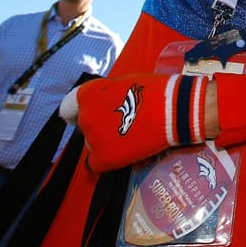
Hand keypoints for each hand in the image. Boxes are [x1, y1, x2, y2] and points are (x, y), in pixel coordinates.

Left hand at [61, 72, 210, 172]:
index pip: (69, 108)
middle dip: (98, 125)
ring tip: (128, 137)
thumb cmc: (154, 91)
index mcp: (88, 95)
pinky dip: (107, 160)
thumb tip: (102, 104)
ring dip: (104, 142)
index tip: (91, 116)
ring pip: (92, 144)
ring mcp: (93, 140)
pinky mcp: (105, 158)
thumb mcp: (124, 82)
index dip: (80, 112)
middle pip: (83, 126)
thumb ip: (106, 94)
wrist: (176, 110)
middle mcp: (85, 117)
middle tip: (119, 124)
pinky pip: (96, 164)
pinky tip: (123, 153)